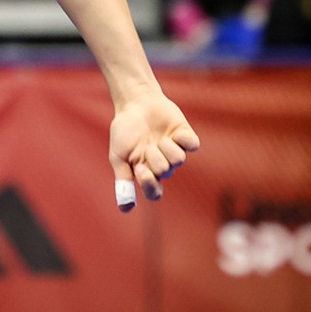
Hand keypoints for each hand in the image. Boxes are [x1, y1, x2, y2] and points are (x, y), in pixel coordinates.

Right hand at [108, 88, 199, 210]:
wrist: (135, 102)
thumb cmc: (125, 130)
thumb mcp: (118, 157)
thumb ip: (123, 180)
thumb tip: (126, 209)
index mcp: (147, 172)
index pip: (155, 193)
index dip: (150, 184)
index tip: (140, 168)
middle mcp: (163, 164)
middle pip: (165, 172)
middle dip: (155, 158)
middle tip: (147, 146)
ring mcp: (176, 150)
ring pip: (179, 160)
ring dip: (167, 149)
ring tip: (159, 138)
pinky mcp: (186, 136)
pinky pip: (192, 145)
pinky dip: (183, 140)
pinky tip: (174, 133)